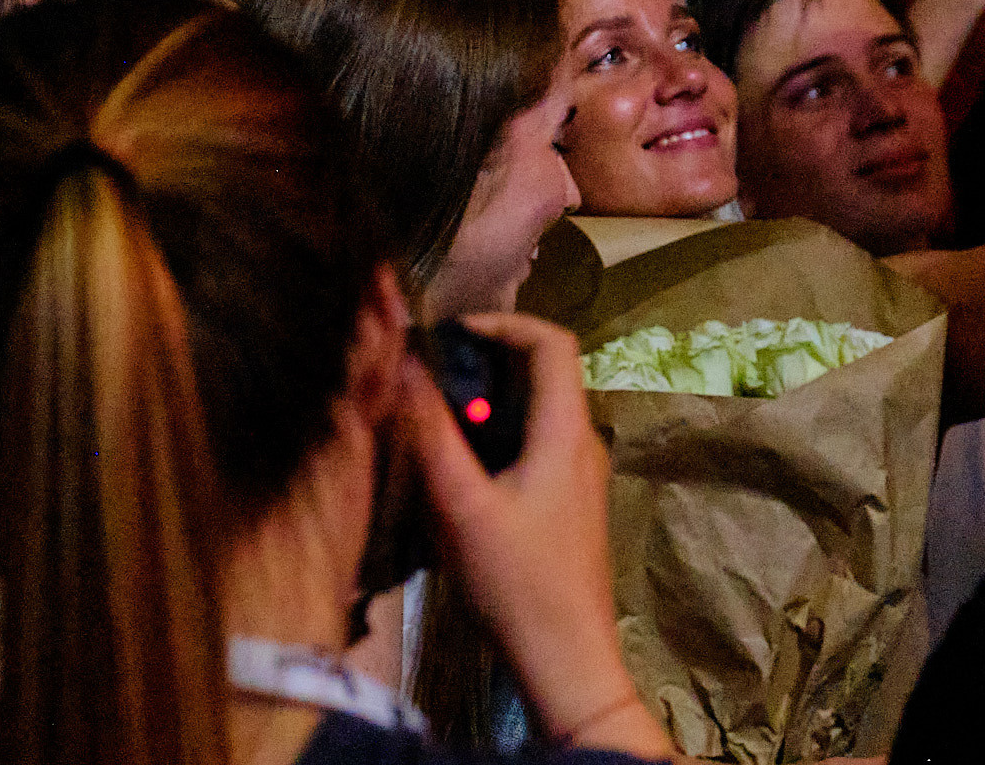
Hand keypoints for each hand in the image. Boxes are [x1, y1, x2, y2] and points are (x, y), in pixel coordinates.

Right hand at [399, 314, 664, 756]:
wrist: (567, 662)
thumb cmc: (517, 584)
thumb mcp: (462, 507)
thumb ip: (431, 433)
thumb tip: (402, 364)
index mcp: (566, 432)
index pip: (552, 341)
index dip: (504, 321)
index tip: (451, 332)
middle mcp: (582, 443)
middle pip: (544, 372)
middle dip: (486, 361)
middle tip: (430, 372)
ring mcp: (580, 476)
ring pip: (537, 411)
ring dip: (488, 402)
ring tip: (433, 415)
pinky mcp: (569, 505)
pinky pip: (536, 445)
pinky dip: (497, 436)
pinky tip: (456, 468)